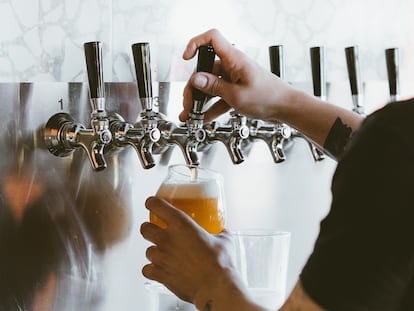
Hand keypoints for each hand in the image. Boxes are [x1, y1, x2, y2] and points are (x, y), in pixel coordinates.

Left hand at [140, 197, 235, 302]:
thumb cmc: (220, 263)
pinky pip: (147, 269)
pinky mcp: (159, 274)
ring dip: (155, 251)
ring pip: (147, 250)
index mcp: (181, 224)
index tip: (152, 203)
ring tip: (165, 255)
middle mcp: (167, 238)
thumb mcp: (224, 241)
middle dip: (149, 229)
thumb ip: (220, 234)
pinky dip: (152, 270)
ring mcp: (161, 257)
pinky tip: (160, 270)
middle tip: (156, 231)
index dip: (152, 203)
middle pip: (145, 228)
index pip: (156, 205)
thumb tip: (223, 232)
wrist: (215, 287)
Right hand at [180, 29, 296, 123]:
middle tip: (188, 104)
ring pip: (209, 87)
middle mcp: (232, 66)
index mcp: (234, 60)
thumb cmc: (269, 98)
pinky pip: (218, 98)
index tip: (186, 58)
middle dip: (193, 88)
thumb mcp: (237, 95)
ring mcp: (233, 79)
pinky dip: (210, 108)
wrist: (285, 109)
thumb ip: (215, 87)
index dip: (195, 44)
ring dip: (199, 101)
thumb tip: (196, 80)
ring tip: (191, 115)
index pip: (211, 39)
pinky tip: (203, 118)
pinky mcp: (235, 91)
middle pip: (204, 71)